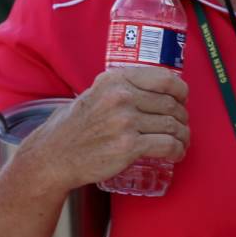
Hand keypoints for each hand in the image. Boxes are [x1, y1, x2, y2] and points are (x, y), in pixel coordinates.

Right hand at [16, 67, 190, 192]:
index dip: (180, 91)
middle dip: (182, 117)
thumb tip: (160, 89)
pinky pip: (167, 145)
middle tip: (181, 126)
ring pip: (172, 126)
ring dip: (183, 136)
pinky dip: (177, 150)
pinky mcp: (128, 146)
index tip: (183, 100)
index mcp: (115, 79)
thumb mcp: (96, 93)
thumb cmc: (75, 126)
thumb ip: (123, 87)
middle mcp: (121, 97)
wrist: (52, 157)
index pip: (164, 79)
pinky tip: (177, 153)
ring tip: (182, 142)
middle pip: (170, 105)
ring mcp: (125, 122)